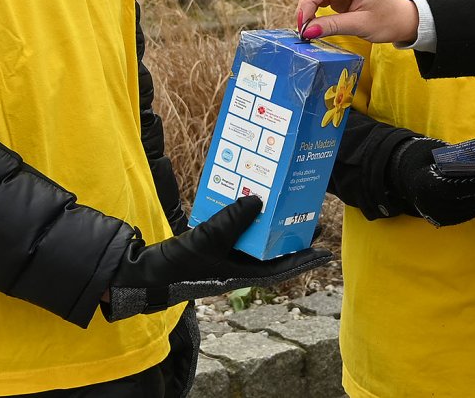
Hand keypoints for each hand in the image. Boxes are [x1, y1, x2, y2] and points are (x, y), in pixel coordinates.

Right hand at [104, 196, 330, 321]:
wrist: (148, 273)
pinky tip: (248, 201)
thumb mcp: (208, 240)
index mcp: (243, 274)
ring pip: (255, 240)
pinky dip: (245, 218)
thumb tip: (258, 200)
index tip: (326, 251)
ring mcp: (226, 258)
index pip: (282, 268)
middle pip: (273, 251)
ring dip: (269, 224)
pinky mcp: (214, 247)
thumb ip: (232, 220)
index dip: (304, 259)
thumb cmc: (179, 265)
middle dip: (290, 235)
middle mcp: (239, 267)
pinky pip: (237, 231)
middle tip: (308, 214)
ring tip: (284, 202)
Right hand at [297, 0, 417, 43]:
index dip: (307, 3)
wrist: (403, 20)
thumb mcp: (360, 26)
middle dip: (305, 6)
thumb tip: (307, 31)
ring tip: (306, 27)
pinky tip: (314, 22)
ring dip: (308, 8)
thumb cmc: (388, 21)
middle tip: (302, 29)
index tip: (302, 24)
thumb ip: (333, 26)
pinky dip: (315, 8)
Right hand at [389, 137, 474, 226]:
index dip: (472, 186)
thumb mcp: (436, 152)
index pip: (452, 190)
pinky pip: (464, 215)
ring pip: (466, 211)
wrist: (409, 176)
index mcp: (424, 184)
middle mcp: (427, 204)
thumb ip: (456, 157)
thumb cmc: (425, 159)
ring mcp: (434, 215)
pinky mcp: (442, 221)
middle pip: (462, 202)